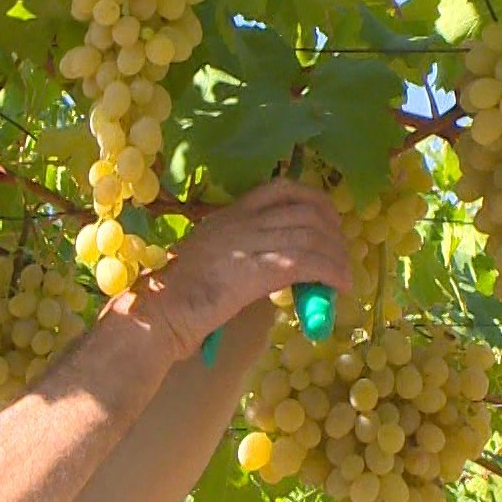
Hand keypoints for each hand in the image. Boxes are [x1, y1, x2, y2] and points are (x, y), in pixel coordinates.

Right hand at [125, 180, 350, 360]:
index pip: (279, 189)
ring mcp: (248, 243)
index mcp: (228, 216)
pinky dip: (332, 272)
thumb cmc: (175, 300)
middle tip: (342, 257)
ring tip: (344, 278)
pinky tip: (340, 286)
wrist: (157, 313)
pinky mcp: (257, 270)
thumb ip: (237, 257)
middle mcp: (241, 222)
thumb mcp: (207, 262)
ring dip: (338, 256)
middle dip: (333, 232)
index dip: (314, 201)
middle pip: (305, 210)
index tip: (329, 223)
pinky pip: (308, 262)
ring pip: (312, 236)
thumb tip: (267, 272)